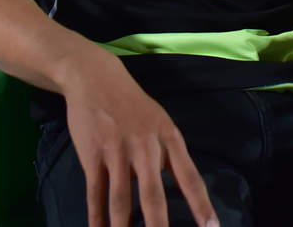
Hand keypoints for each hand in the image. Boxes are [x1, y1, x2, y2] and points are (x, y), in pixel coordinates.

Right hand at [63, 53, 217, 226]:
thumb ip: (169, 156)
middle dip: (158, 226)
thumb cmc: (134, 106)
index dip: (200, 206)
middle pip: (152, 195)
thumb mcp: (161, 123)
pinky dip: (96, 217)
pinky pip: (95, 193)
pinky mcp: (92, 155)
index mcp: (169, 138)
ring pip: (120, 200)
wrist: (96, 79)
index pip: (189, 178)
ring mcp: (117, 152)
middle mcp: (146, 147)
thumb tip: (179, 189)